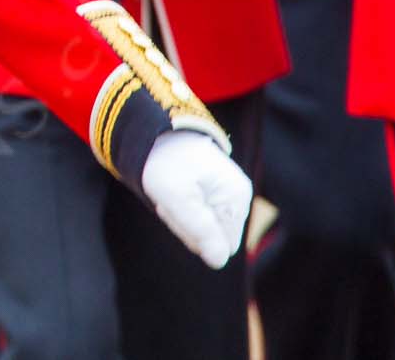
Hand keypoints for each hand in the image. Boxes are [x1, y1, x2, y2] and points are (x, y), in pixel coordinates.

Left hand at [141, 130, 252, 267]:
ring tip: (173, 193)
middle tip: (172, 201)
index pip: (221, 246)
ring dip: (182, 217)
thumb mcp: (175, 197)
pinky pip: (200, 217)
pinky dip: (182, 209)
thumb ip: (199, 229)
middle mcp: (238, 197)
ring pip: (204, 229)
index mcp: (236, 197)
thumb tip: (220, 261)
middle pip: (213, 239)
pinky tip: (176, 192)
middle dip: (187, 226)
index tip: (180, 210)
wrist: (156, 132)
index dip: (196, 235)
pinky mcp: (215, 193)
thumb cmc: (165, 162)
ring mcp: (227, 195)